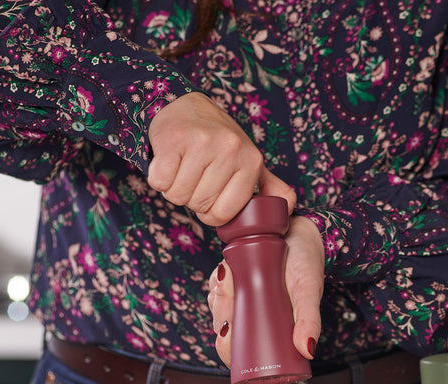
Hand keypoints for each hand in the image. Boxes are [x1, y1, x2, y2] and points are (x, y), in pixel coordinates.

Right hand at [147, 92, 295, 225]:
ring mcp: (202, 142)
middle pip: (199, 205)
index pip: (223, 213)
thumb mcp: (249, 160)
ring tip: (183, 167)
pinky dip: (159, 178)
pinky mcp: (173, 139)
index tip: (209, 194)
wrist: (186, 105)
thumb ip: (269, 186)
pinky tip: (169, 161)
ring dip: (174, 187)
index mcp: (252, 161)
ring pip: (178, 196)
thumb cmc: (219, 142)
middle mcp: (231, 149)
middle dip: (191, 198)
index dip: (209, 212)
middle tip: (195, 174)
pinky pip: (160, 182)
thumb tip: (289, 209)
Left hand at [208, 215, 324, 366]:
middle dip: (222, 311)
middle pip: (223, 328)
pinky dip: (218, 279)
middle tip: (229, 292)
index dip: (228, 347)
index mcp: (268, 329)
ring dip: (219, 294)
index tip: (228, 330)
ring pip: (217, 306)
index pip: (239, 352)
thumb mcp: (308, 292)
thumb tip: (308, 351)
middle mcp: (251, 317)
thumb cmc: (306, 264)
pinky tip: (227, 269)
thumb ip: (309, 321)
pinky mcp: (231, 280)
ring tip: (229, 275)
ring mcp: (239, 299)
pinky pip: (216, 285)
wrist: (299, 232)